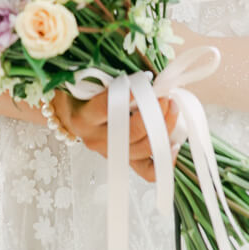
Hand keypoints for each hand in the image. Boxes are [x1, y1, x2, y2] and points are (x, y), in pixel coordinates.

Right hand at [52, 90, 179, 183]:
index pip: (107, 107)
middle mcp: (96, 140)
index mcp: (85, 118)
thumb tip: (147, 78)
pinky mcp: (123, 161)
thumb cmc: (84, 91)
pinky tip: (175, 144)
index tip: (147, 80)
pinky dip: (164, 160)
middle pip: (131, 132)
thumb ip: (113, 80)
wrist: (73, 112)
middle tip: (165, 95)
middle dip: (154, 112)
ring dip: (164, 128)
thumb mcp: (90, 80)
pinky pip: (147, 171)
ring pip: (143, 150)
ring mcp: (111, 153)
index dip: (130, 94)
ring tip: (173, 107)